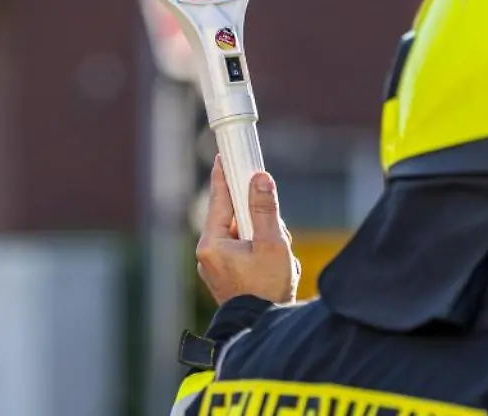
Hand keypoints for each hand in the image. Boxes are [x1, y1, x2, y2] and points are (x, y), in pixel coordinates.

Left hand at [196, 155, 299, 305]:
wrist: (262, 330)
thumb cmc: (266, 290)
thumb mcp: (272, 244)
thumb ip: (265, 209)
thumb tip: (260, 178)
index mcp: (212, 243)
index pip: (219, 199)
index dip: (224, 175)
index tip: (224, 155)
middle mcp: (207, 254)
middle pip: (233, 218)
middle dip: (258, 219)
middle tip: (275, 229)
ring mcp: (214, 267)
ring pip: (241, 235)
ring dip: (263, 237)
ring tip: (280, 257)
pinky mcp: (224, 278)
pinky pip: (242, 252)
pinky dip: (260, 252)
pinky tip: (275, 267)